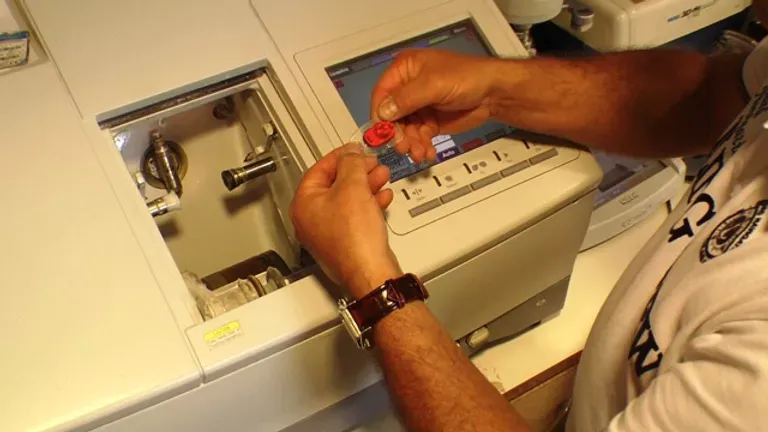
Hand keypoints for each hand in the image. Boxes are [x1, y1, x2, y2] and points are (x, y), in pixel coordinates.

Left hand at [290, 143, 401, 298]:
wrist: (370, 270)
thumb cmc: (354, 237)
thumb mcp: (353, 186)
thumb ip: (352, 163)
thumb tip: (351, 154)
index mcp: (304, 205)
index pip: (318, 170)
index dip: (339, 156)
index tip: (353, 150)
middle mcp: (311, 220)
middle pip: (333, 185)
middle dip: (356, 171)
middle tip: (370, 164)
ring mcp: (327, 234)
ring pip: (346, 200)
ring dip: (365, 185)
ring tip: (381, 177)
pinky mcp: (345, 243)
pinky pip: (354, 216)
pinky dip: (368, 204)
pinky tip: (382, 198)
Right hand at [371, 49, 499, 163]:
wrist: (493, 92)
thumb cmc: (467, 77)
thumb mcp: (434, 85)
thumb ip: (407, 98)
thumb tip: (383, 112)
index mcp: (405, 70)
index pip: (382, 93)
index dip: (380, 114)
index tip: (382, 133)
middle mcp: (408, 88)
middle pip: (392, 115)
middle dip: (398, 133)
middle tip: (404, 147)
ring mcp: (419, 106)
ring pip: (405, 129)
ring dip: (410, 143)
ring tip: (419, 153)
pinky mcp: (429, 121)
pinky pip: (418, 136)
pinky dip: (421, 146)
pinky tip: (427, 153)